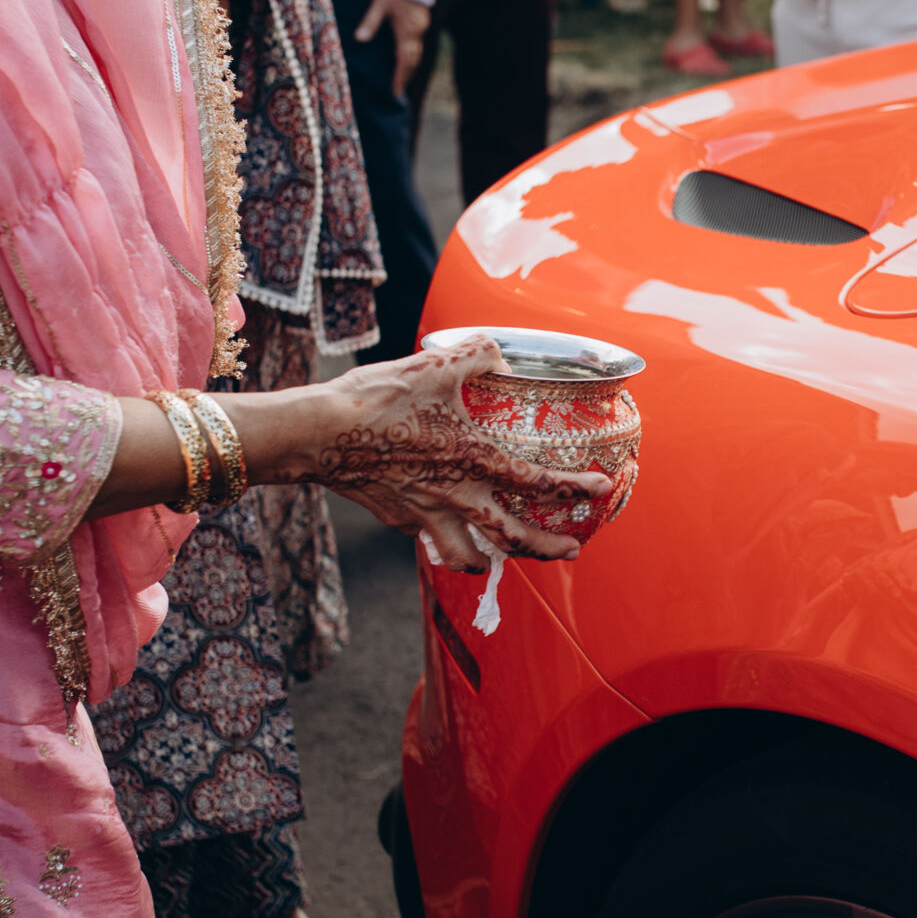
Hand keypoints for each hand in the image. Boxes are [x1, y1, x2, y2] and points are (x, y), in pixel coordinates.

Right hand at [308, 335, 609, 570]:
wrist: (318, 433)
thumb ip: (476, 356)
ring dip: (488, 563)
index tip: (598, 490)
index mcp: (473, 458)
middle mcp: (455, 495)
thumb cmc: (376, 398)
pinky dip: (441, 540)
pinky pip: (426, 537)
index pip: (537, 481)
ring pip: (466, 557)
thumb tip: (500, 353)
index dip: (573, 487)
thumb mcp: (433, 364)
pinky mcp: (396, 518)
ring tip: (499, 563)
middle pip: (512, 538)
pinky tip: (443, 530)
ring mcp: (424, 513)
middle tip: (571, 550)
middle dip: (547, 548)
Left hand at [356, 0, 432, 97]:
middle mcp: (417, 30)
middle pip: (413, 59)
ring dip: (409, 66)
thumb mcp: (379, 2)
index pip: (404, 60)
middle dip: (405, 76)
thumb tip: (359, 40)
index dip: (399, 77)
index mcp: (408, 29)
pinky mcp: (421, 19)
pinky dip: (411, 54)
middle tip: (398, 91)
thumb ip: (370, 22)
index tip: (395, 92)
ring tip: (401, 79)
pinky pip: (418, 43)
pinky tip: (404, 57)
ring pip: (417, 52)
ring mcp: (421, 24)